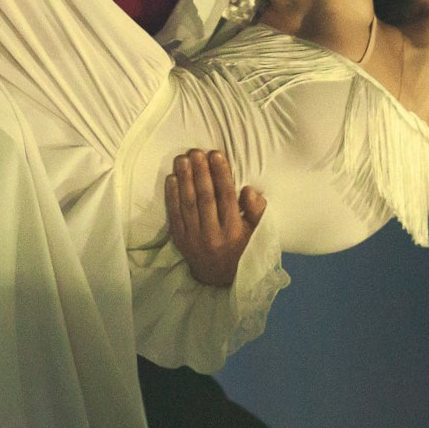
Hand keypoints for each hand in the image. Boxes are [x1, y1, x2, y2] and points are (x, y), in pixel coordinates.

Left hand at [164, 148, 265, 287]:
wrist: (217, 276)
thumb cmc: (240, 247)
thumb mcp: (256, 232)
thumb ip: (257, 210)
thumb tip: (248, 189)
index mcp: (234, 231)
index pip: (227, 197)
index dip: (221, 174)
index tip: (216, 155)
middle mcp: (213, 234)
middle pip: (206, 198)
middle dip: (201, 172)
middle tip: (197, 152)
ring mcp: (194, 237)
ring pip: (188, 203)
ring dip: (185, 179)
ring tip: (183, 159)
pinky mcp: (180, 239)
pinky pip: (174, 214)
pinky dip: (172, 195)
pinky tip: (171, 178)